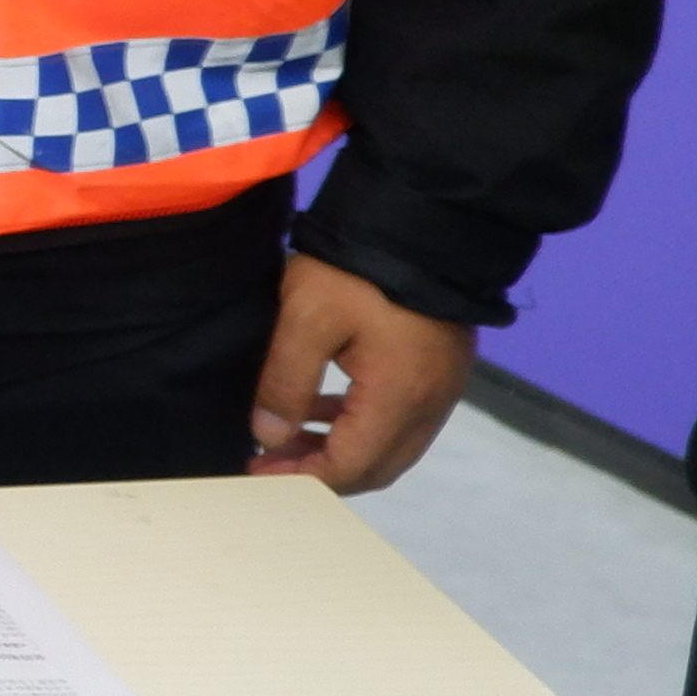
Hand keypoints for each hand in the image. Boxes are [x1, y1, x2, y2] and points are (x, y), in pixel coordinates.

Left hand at [250, 257, 472, 490]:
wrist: (422, 217)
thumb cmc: (358, 267)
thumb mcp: (306, 317)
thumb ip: (286, 382)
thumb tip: (268, 437)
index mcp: (400, 398)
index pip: (352, 466)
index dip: (302, 477)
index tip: (255, 470)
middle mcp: (430, 404)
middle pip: (376, 466)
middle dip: (320, 470)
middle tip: (267, 460)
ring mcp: (441, 386)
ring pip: (389, 444)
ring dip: (338, 445)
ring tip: (282, 433)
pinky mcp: (439, 365)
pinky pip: (400, 415)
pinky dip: (358, 420)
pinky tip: (318, 402)